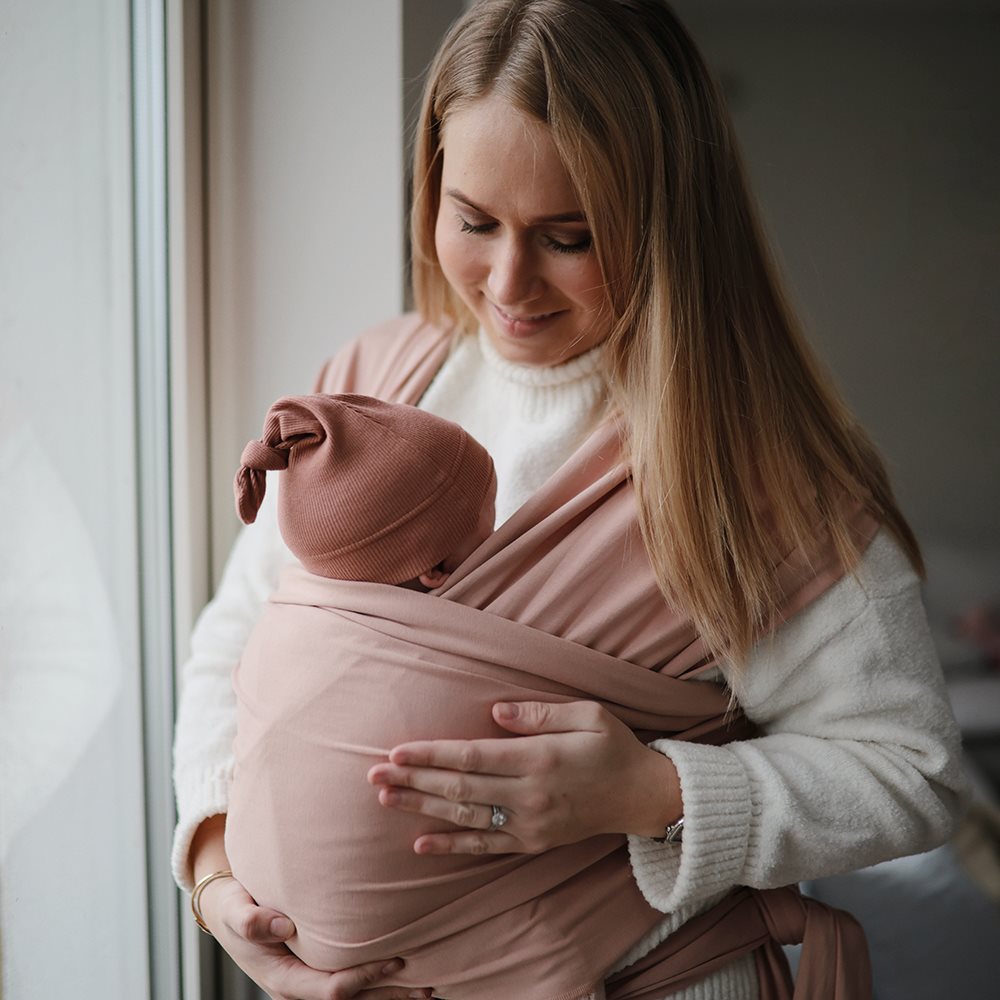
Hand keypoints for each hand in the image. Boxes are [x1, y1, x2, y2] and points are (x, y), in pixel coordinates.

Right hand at [196, 873, 431, 999]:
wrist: (229, 909)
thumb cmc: (234, 906)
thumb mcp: (234, 910)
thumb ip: (251, 919)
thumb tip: (282, 925)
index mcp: (284, 979)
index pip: (332, 989)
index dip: (365, 978)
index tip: (396, 960)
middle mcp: (301, 988)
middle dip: (389, 997)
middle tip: (429, 988)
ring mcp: (310, 983)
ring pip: (357, 999)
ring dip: (391, 995)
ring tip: (430, 988)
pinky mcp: (318, 971)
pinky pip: (352, 984)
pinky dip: (379, 984)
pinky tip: (406, 974)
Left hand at [366, 700, 681, 855]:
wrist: (643, 796)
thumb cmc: (613, 747)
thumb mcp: (588, 715)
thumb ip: (539, 713)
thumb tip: (494, 713)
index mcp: (539, 758)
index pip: (472, 757)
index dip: (432, 755)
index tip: (397, 752)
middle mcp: (529, 795)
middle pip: (459, 788)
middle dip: (413, 781)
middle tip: (373, 776)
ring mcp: (530, 823)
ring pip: (465, 817)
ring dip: (422, 809)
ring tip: (386, 800)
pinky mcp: (533, 842)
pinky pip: (485, 845)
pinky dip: (452, 845)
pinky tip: (421, 843)